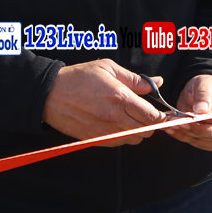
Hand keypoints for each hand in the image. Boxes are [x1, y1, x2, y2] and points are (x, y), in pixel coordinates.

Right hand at [41, 59, 165, 145]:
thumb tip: (158, 83)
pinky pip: (119, 144)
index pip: (151, 116)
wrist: (51, 93)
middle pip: (146, 131)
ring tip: (132, 118)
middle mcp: (114, 117)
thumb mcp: (109, 68)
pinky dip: (124, 136)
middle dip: (151, 124)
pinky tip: (119, 124)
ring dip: (138, 131)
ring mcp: (104, 131)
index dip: (160, 115)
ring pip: (134, 139)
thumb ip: (136, 79)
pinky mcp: (95, 139)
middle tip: (147, 114)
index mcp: (120, 98)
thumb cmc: (79, 77)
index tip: (160, 112)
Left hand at [166, 75, 211, 150]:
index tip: (192, 119)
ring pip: (207, 141)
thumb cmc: (206, 85)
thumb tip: (202, 109)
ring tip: (173, 126)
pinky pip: (200, 143)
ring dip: (189, 135)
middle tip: (179, 123)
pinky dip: (186, 138)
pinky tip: (174, 131)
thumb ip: (204, 94)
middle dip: (197, 129)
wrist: (200, 91)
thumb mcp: (205, 83)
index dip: (211, 121)